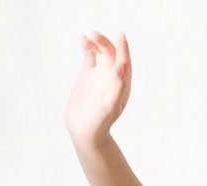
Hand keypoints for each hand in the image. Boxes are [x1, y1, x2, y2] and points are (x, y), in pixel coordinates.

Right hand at [64, 30, 131, 147]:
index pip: (125, 62)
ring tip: (87, 37)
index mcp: (123, 85)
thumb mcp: (109, 105)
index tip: (120, 34)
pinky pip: (89, 56)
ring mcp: (100, 74)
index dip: (123, 48)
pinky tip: (82, 39)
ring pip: (101, 52)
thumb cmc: (99, 122)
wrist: (84, 130)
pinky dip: (86, 46)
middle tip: (93, 35)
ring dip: (96, 42)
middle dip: (105, 43)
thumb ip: (117, 87)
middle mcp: (113, 78)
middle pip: (112, 54)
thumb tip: (121, 67)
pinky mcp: (88, 74)